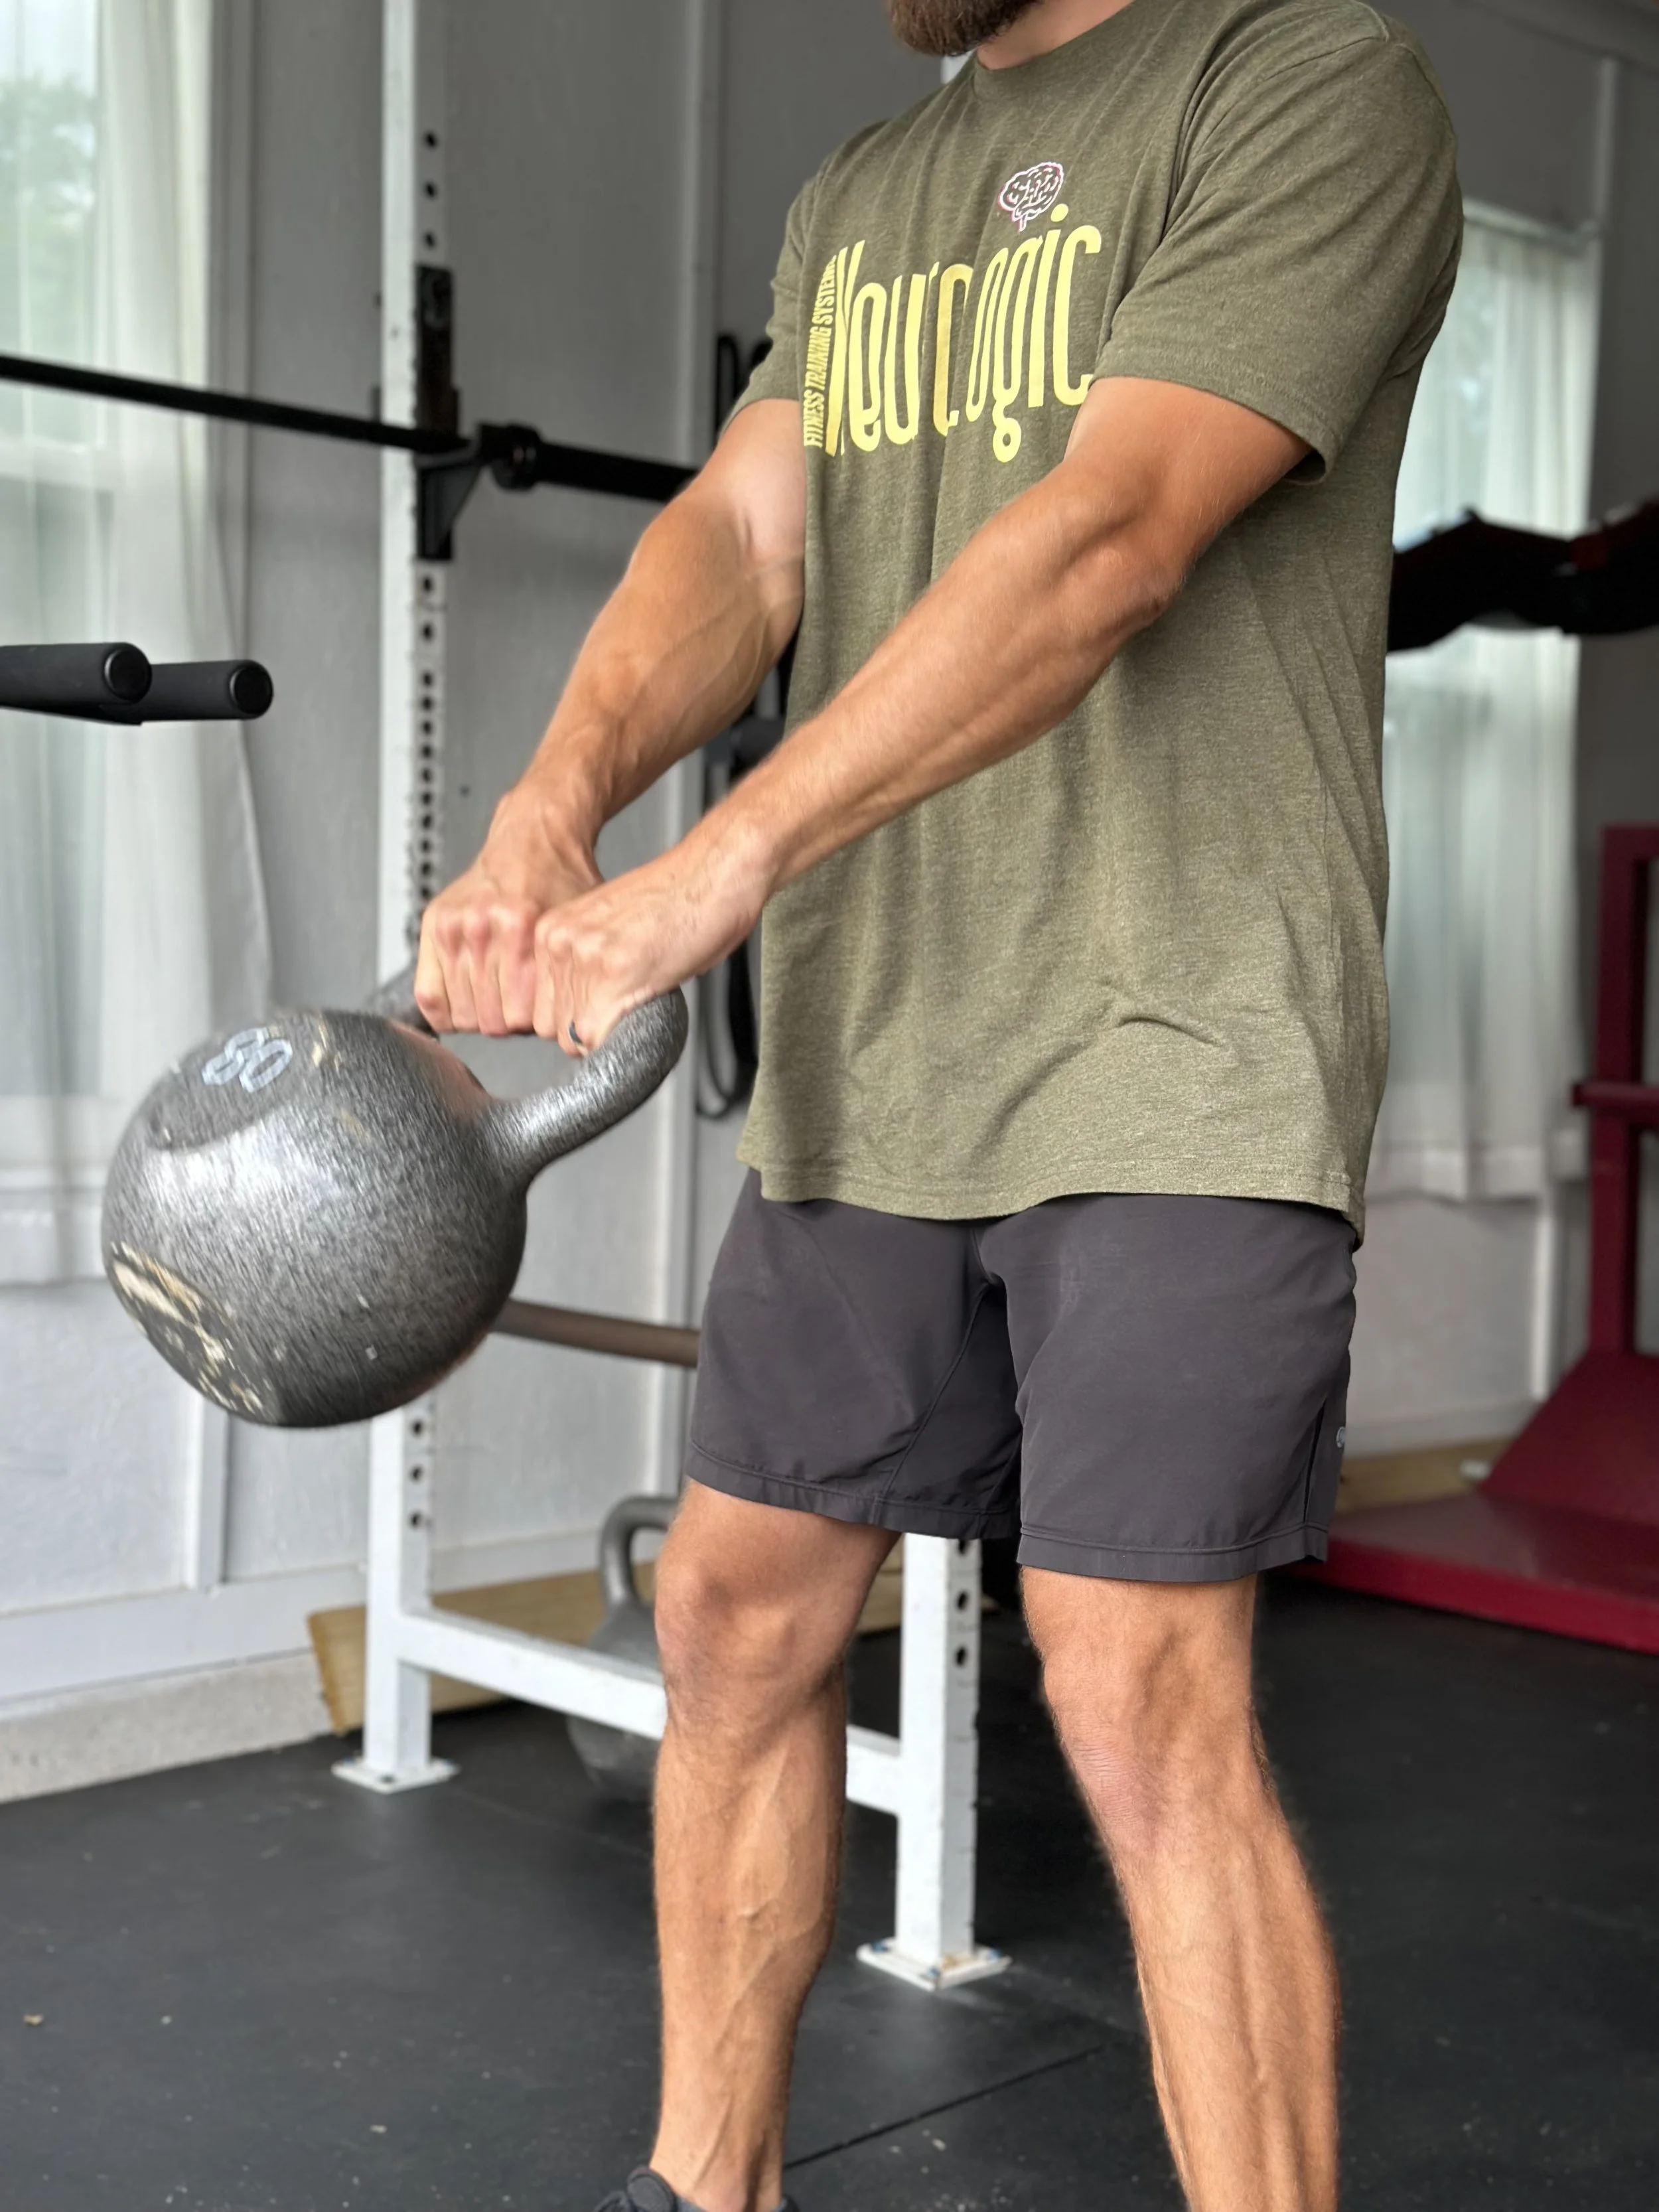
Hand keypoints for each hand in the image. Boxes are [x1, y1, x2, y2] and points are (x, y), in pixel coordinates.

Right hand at [415, 789, 601, 1033]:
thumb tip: (573, 1030)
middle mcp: (483, 927)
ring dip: (481, 1015)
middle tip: (521, 1005)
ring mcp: (454, 927)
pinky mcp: (434, 926)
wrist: (534, 839)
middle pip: (490, 1021)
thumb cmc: (562, 882)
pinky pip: (428, 995)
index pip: (520, 1018)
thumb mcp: (579, 929)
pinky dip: (446, 1009)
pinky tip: (467, 1002)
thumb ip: (571, 976)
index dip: (535, 1025)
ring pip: (460, 1014)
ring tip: (499, 998)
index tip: (544, 1016)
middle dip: (509, 1022)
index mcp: (521, 928)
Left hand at [533, 826, 767, 1056]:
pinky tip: (648, 1006)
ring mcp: (583, 959)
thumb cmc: (679, 899)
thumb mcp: (612, 930)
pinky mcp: (613, 975)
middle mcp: (558, 942)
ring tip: (642, 1001)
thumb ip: (587, 964)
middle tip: (627, 1008)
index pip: (540, 1007)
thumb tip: (583, 1010)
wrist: (714, 874)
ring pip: (576, 1039)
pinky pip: (602, 1039)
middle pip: (552, 1027)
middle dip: (589, 1029)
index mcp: (552, 929)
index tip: (604, 1008)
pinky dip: (625, 1039)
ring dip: (608, 1035)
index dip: (575, 1017)